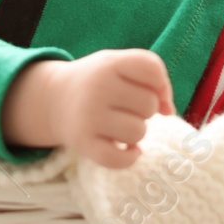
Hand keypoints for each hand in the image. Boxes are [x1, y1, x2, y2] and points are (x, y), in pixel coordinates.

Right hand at [1, 47, 173, 168]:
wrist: (54, 100)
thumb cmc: (98, 82)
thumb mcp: (119, 66)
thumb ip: (152, 77)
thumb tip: (169, 110)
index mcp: (109, 63)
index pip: (152, 68)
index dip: (160, 83)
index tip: (150, 90)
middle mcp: (98, 88)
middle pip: (149, 105)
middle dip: (145, 110)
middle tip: (127, 108)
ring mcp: (89, 117)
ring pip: (138, 132)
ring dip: (136, 133)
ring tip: (121, 126)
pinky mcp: (83, 143)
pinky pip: (120, 159)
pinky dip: (129, 158)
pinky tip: (127, 150)